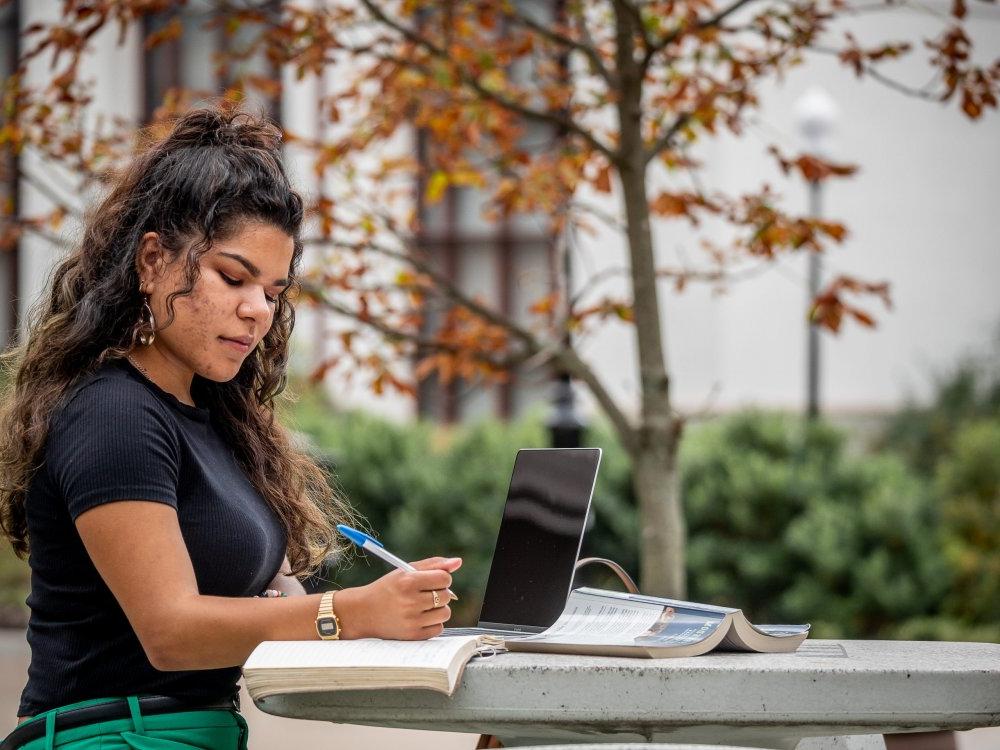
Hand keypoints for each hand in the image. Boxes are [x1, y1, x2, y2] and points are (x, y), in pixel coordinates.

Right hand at [335, 557, 461, 639]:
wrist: (362, 613)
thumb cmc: (387, 589)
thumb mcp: (405, 571)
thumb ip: (433, 564)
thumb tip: (458, 562)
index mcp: (408, 582)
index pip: (444, 578)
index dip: (441, 578)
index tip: (432, 581)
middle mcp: (410, 601)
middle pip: (446, 596)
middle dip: (439, 593)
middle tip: (424, 594)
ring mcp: (412, 621)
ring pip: (445, 613)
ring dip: (438, 609)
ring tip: (422, 606)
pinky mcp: (413, 636)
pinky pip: (438, 628)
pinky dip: (433, 623)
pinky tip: (419, 618)